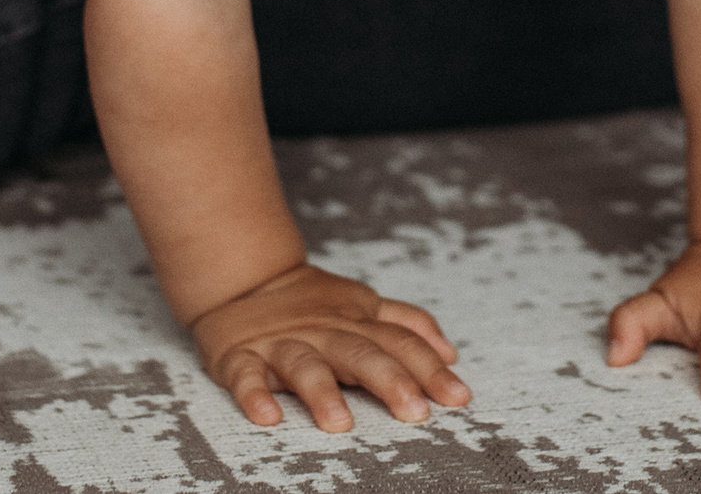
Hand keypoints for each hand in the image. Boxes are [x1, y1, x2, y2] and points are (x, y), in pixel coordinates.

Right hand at [190, 262, 470, 431]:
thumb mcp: (363, 305)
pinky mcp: (240, 356)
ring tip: (341, 423)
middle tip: (416, 412)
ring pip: (305, 365)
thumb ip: (406, 325)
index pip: (400, 343)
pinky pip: (246, 375)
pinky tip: (267, 415)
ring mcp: (281, 344)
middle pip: (361, 353)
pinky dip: (254, 394)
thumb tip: (451, 352)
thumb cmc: (311, 303)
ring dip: (322, 392)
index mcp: (355, 322)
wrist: (242, 277)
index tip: (459, 397)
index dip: (430, 369)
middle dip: (390, 380)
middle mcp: (323, 332)